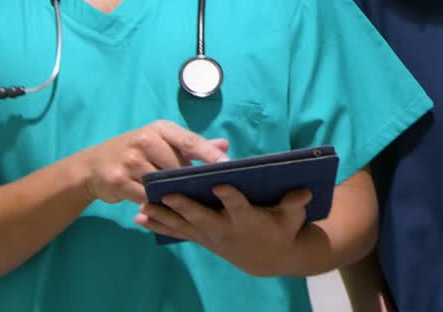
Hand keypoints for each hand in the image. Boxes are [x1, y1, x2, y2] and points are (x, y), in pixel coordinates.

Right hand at [73, 120, 229, 205]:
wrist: (92, 167)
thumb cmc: (135, 153)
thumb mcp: (161, 142)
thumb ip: (193, 146)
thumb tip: (225, 145)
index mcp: (159, 129)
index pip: (189, 141)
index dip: (209, 154)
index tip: (228, 165)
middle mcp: (144, 140)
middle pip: (177, 165)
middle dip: (191, 180)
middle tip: (208, 192)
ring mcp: (130, 160)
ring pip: (162, 183)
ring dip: (174, 193)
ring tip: (187, 201)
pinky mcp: (118, 180)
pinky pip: (146, 197)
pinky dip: (156, 204)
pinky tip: (165, 208)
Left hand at [136, 184, 312, 276]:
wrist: (266, 259)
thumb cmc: (281, 228)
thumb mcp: (293, 217)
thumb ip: (295, 203)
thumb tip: (303, 190)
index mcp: (249, 220)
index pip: (239, 206)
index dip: (231, 196)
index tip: (220, 183)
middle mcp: (226, 229)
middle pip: (204, 217)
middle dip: (186, 206)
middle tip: (170, 193)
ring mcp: (210, 236)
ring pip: (184, 225)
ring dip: (164, 217)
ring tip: (143, 207)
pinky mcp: (201, 238)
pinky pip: (177, 232)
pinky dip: (158, 226)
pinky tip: (139, 217)